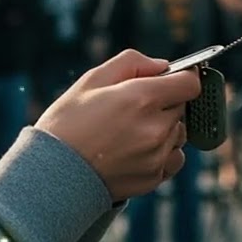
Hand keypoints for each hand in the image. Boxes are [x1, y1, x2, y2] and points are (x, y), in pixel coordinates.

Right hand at [35, 49, 199, 201]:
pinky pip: (173, 159)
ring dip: (164, 128)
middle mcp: (155, 128)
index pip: (189, 84)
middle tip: (134, 106)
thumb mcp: (92, 79)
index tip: (173, 78)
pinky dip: (162, 152)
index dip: (182, 77)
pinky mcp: (154, 178)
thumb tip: (162, 66)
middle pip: (182, 107)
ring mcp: (156, 156)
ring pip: (178, 133)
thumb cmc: (68, 123)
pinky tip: (136, 150)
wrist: (52, 173)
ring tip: (131, 130)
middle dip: (164, 102)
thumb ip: (132, 63)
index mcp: (141, 98)